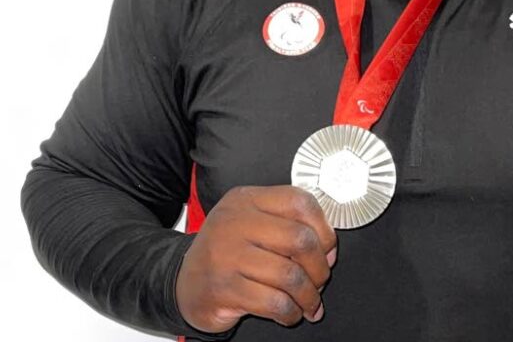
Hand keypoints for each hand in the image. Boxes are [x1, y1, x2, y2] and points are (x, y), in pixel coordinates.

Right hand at [176, 185, 336, 331]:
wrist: (183, 283)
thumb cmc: (228, 253)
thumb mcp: (252, 224)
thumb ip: (288, 226)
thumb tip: (329, 252)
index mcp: (247, 199)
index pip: (299, 201)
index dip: (323, 227)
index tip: (328, 248)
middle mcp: (235, 222)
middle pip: (299, 239)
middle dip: (320, 266)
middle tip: (320, 279)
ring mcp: (226, 255)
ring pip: (289, 275)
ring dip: (308, 295)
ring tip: (309, 301)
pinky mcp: (223, 288)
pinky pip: (273, 302)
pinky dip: (290, 312)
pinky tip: (290, 313)